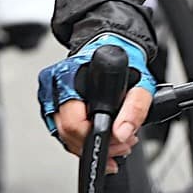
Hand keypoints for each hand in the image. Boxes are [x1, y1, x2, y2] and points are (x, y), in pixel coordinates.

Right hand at [38, 32, 156, 163]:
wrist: (113, 48)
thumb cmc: (124, 64)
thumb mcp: (140, 85)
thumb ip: (135, 109)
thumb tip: (122, 133)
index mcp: (70, 76)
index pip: (73, 122)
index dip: (96, 137)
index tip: (118, 141)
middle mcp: (55, 85)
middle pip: (67, 132)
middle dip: (97, 144)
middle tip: (122, 142)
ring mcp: (51, 96)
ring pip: (64, 136)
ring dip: (90, 144)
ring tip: (116, 139)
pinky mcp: (54, 105)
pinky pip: (63, 132)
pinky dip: (82, 140)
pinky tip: (101, 135)